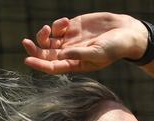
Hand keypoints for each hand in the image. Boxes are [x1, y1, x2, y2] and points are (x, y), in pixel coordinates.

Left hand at [22, 12, 146, 73]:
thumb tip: (62, 53)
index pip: (52, 67)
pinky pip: (57, 27)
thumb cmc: (116, 47)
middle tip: (26, 42)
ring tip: (49, 28)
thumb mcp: (99, 52)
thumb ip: (80, 53)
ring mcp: (70, 40)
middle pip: (45, 54)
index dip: (39, 64)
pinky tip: (65, 21)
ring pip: (48, 40)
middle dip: (35, 49)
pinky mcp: (73, 27)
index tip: (27, 59)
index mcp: (75, 64)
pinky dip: (56, 24)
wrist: (126, 32)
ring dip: (43, 34)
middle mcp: (70, 53)